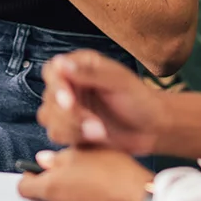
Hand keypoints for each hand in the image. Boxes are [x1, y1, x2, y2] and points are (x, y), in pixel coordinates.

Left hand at [17, 147, 152, 200]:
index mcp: (51, 187)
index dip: (28, 174)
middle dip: (54, 177)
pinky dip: (83, 194)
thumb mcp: (82, 151)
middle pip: (44, 191)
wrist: (137, 195)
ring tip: (89, 170)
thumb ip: (57, 156)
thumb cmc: (112, 172)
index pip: (23, 187)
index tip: (37, 166)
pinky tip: (98, 183)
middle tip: (70, 162)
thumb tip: (43, 159)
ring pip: (62, 196)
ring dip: (70, 184)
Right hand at [38, 50, 164, 154]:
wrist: (152, 128)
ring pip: (49, 119)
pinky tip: (97, 137)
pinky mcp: (71, 129)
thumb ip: (88, 72)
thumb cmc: (139, 99)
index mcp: (79, 66)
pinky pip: (57, 135)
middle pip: (48, 99)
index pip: (52, 71)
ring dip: (72, 128)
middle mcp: (70, 86)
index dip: (56, 86)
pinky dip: (75, 138)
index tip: (69, 100)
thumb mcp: (117, 81)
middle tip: (93, 122)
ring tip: (99, 131)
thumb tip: (60, 62)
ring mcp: (69, 109)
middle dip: (69, 114)